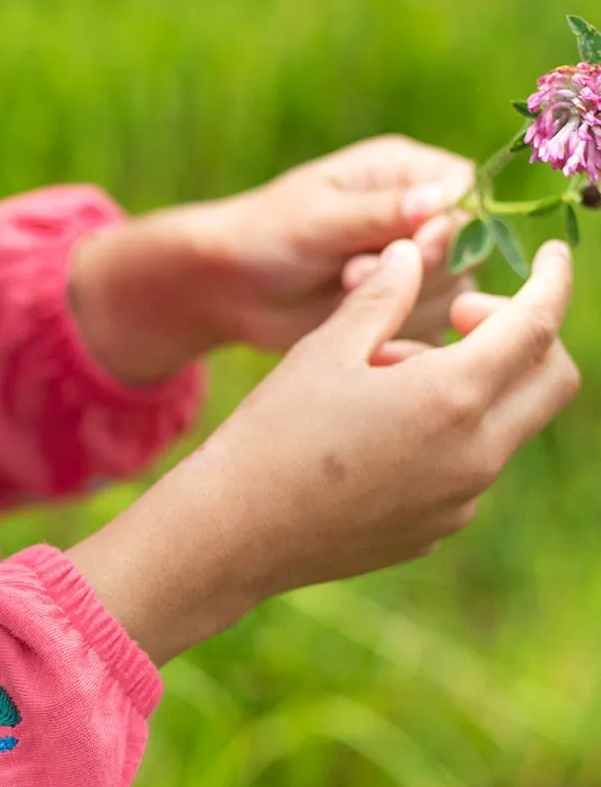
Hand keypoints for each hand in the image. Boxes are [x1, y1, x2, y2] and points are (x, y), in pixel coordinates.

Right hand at [68, 240, 577, 665]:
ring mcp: (461, 500)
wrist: (235, 532)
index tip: (550, 257)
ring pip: (505, 424)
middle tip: (460, 317)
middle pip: (553, 381)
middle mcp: (475, 455)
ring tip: (381, 378)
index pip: (537, 325)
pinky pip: (467, 468)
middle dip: (528, 336)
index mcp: (453, 397)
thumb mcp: (326, 347)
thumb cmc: (273, 432)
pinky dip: (446, 434)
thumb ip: (384, 295)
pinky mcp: (437, 528)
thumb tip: (415, 254)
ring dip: (471, 385)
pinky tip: (374, 432)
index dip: (551, 281)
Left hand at [69, 136, 476, 382]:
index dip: (451, 224)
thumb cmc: (265, 235)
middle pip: (467, 246)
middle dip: (417, 268)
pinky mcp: (407, 307)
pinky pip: (434, 327)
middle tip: (353, 274)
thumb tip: (439, 199)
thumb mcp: (317, 218)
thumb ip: (378, 213)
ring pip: (456, 291)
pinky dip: (399, 331)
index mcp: (404, 172)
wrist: (231, 289)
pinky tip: (359, 327)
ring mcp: (417, 264)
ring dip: (404, 302)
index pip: (465, 191)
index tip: (413, 249)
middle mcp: (421, 215)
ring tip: (343, 291)